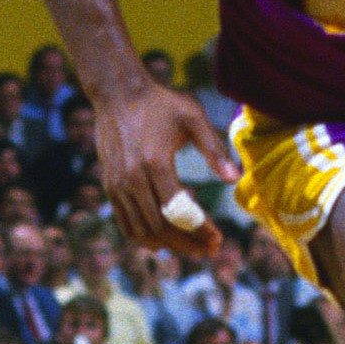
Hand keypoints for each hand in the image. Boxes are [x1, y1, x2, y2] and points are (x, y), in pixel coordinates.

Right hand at [92, 83, 234, 257]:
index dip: (200, 230)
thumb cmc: (160, 103)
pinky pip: (125, 223)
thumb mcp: (192, 117)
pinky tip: (162, 244)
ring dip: (168, 246)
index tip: (218, 240)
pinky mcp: (109, 186)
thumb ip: (214, 148)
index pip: (179, 211)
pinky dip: (143, 238)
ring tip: (191, 249)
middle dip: (187, 243)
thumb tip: (235, 179)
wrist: (117, 93)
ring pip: (141, 231)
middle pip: (160, 227)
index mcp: (155, 162)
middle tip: (209, 250)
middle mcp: (132, 178)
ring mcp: (118, 185)